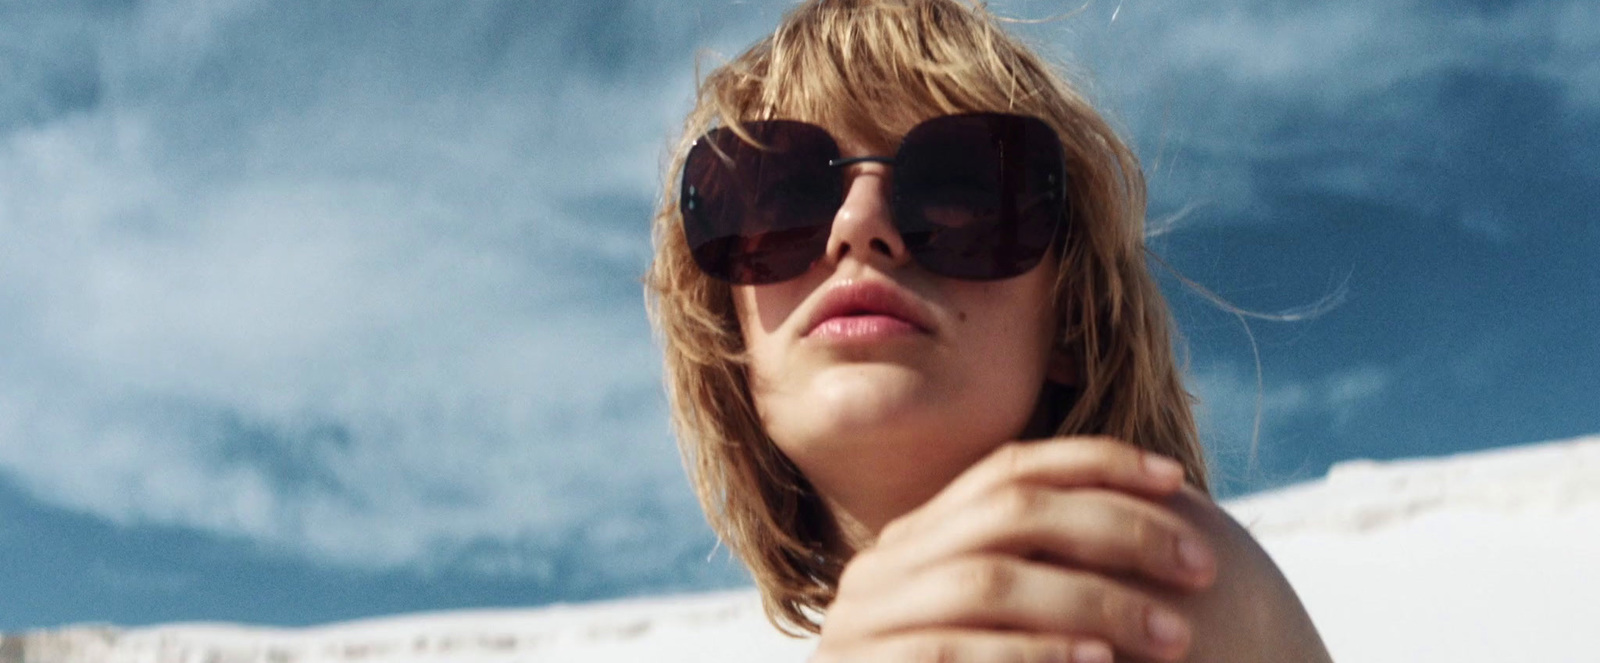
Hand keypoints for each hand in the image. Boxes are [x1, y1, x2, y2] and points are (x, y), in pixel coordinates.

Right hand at [809, 437, 1218, 662]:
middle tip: (1202, 565)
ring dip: (1092, 601)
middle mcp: (886, 564)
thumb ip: (1037, 575)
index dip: (1097, 462)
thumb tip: (1155, 515)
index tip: (1179, 481)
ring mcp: (867, 620)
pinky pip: (954, 652)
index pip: (1009, 469)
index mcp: (917, 537)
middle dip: (1117, 529)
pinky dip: (1032, 654)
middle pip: (1009, 512)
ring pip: (988, 581)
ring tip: (1173, 634)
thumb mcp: (991, 622)